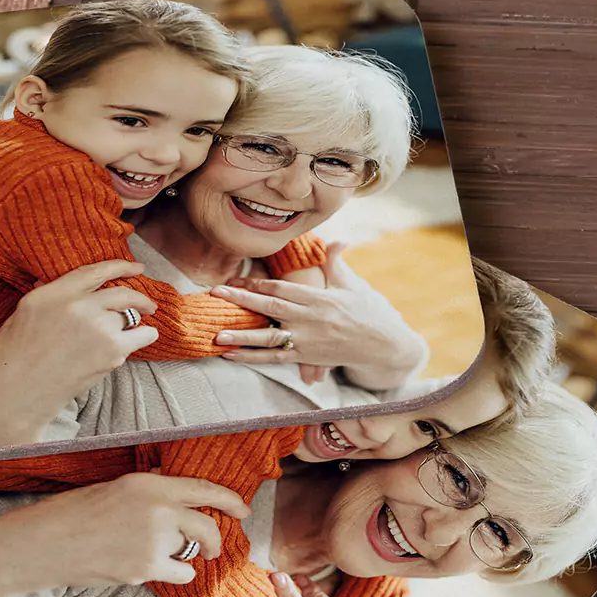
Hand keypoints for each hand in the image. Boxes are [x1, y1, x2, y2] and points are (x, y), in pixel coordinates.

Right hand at [0, 259, 159, 448]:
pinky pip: (140, 336)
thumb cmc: (13, 356)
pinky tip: (141, 339)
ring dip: (137, 321)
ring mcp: (97, 328)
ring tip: (139, 327)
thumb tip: (64, 284)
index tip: (137, 268)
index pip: (95, 271)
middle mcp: (78, 306)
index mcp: (54, 293)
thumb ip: (50, 294)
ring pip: (132, 316)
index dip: (121, 267)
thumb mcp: (25, 312)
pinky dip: (144, 337)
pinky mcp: (111, 352)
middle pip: (123, 293)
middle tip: (149, 303)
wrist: (14, 394)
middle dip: (141, 297)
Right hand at [0, 471, 248, 596]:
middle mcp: (157, 509)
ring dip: (183, 558)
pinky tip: (149, 568)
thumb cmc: (74, 514)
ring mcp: (152, 540)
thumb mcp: (116, 488)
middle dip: (215, 540)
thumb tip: (180, 494)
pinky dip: (172, 574)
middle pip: (208, 526)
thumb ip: (151, 492)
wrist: (44, 542)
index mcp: (149, 483)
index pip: (204, 489)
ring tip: (156, 555)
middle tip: (212, 548)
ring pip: (191, 553)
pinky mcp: (145, 569)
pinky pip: (178, 574)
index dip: (229, 500)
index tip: (243, 510)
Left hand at [211, 244, 426, 390]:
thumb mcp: (350, 284)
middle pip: (270, 308)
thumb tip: (337, 239)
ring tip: (216, 335)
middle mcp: (309, 319)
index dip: (257, 283)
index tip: (236, 278)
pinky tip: (231, 355)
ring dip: (242, 336)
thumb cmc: (365, 311)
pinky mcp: (305, 357)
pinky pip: (275, 358)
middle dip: (242, 300)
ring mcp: (306, 340)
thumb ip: (335, 262)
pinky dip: (252, 357)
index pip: (282, 288)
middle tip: (215, 294)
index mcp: (317, 298)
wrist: (381, 344)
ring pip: (269, 337)